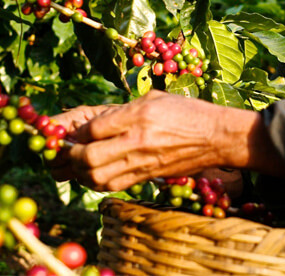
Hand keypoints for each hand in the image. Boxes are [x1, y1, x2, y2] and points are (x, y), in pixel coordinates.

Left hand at [48, 90, 284, 190]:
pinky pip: (112, 185)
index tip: (69, 133)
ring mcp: (143, 162)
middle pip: (91, 157)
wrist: (215, 136)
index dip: (75, 133)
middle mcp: (138, 141)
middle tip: (68, 151)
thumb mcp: (153, 98)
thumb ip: (122, 110)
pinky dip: (96, 181)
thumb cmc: (185, 111)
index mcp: (139, 115)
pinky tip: (94, 172)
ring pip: (98, 177)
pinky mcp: (147, 177)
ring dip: (82, 172)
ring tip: (79, 163)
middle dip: (73, 156)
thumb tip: (92, 125)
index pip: (94, 128)